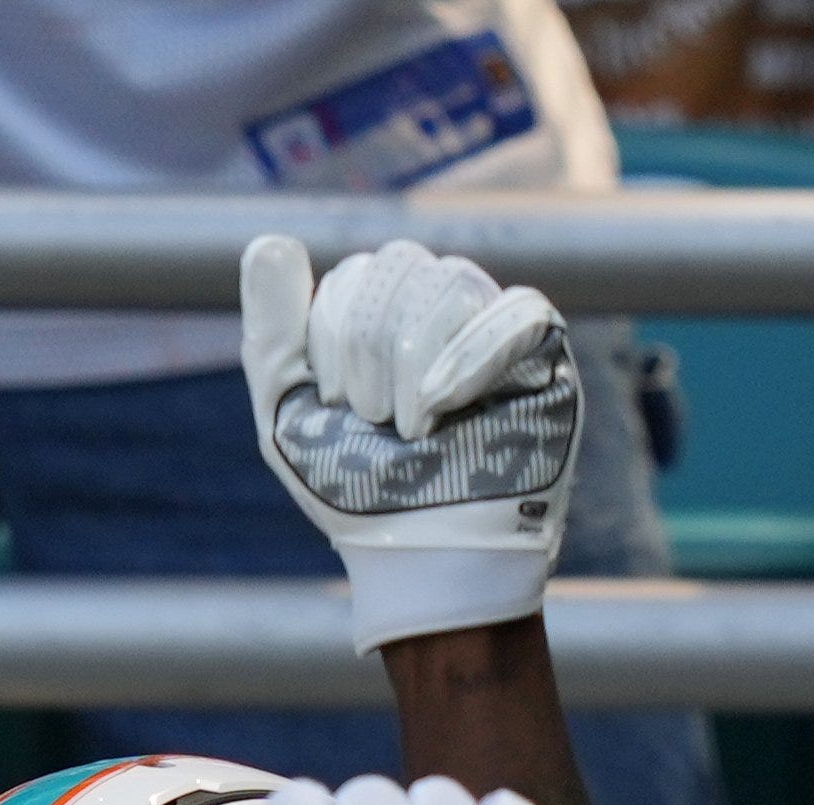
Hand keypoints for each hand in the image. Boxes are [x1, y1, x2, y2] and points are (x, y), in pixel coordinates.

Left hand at [239, 234, 576, 651]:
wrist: (419, 554)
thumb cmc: (351, 491)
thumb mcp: (286, 412)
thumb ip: (273, 329)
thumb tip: (270, 241)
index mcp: (380, 314)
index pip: (353, 277)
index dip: (334, 346)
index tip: (340, 410)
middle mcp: (438, 309)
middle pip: (399, 268)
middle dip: (368, 355)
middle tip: (377, 424)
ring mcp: (493, 326)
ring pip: (450, 284)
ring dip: (414, 369)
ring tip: (416, 431)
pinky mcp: (544, 354)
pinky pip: (517, 310)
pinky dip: (470, 359)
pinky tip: (448, 407)